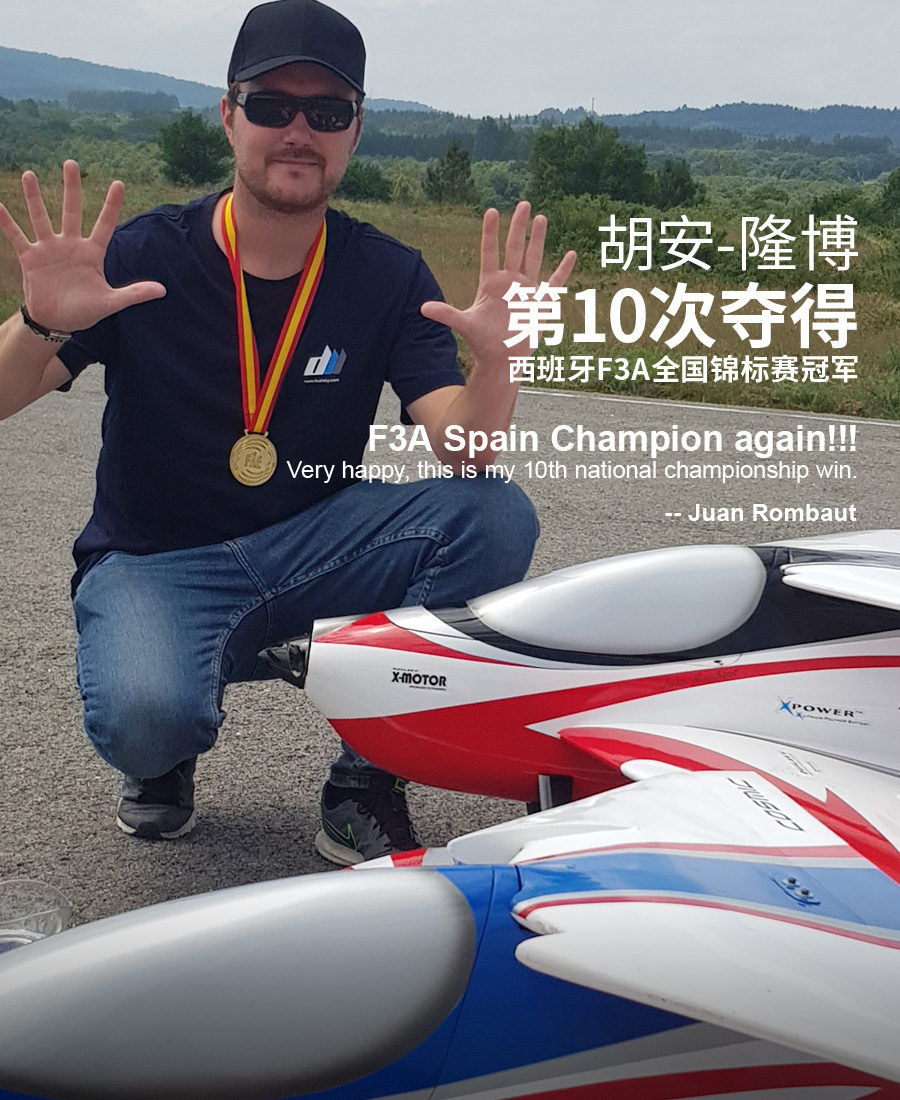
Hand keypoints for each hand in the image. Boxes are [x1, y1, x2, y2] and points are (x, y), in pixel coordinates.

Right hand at [0, 159, 165, 333]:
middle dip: (71, 188)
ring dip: (34, 198)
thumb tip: (163, 290)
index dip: (111, 205)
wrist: (57, 322)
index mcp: (92, 253)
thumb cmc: (85, 311)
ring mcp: (49, 249)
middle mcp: (70, 245)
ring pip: (41, 217)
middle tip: (71, 162)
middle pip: (71, 211)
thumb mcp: (111, 303)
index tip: (119, 183)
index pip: (104, 224)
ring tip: (30, 174)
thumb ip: (134, 294)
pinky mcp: (30, 257)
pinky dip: (6, 222)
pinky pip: (15, 236)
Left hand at [420, 200, 575, 368]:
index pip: (490, 252)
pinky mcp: (541, 302)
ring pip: (533, 258)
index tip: (492, 211)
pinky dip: (563, 269)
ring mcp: (526, 290)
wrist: (501, 359)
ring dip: (537, 239)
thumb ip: (446, 314)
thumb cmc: (482, 342)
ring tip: (541, 218)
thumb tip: (422, 308)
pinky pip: (555, 282)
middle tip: (523, 204)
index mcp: (490, 283)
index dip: (490, 232)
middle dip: (518, 226)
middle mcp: (509, 282)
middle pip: (514, 248)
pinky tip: (570, 254)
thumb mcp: (465, 324)